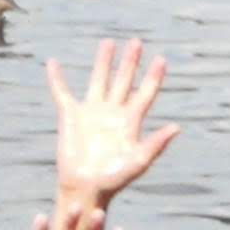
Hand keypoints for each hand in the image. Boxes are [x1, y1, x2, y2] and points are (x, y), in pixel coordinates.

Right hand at [48, 38, 176, 214]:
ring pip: (99, 80)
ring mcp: (91, 112)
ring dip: (103, 62)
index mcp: (130, 122)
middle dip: (130, 62)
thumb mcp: (139, 162)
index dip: (153, 77)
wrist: (86, 187)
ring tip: (109, 43)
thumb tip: (177, 127)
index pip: (145, 93)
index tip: (161, 59)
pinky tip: (53, 63)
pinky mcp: (70, 115)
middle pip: (124, 81)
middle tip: (137, 42)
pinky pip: (62, 92)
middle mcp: (112, 113)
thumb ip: (156, 144)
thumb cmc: (114, 179)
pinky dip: (57, 78)